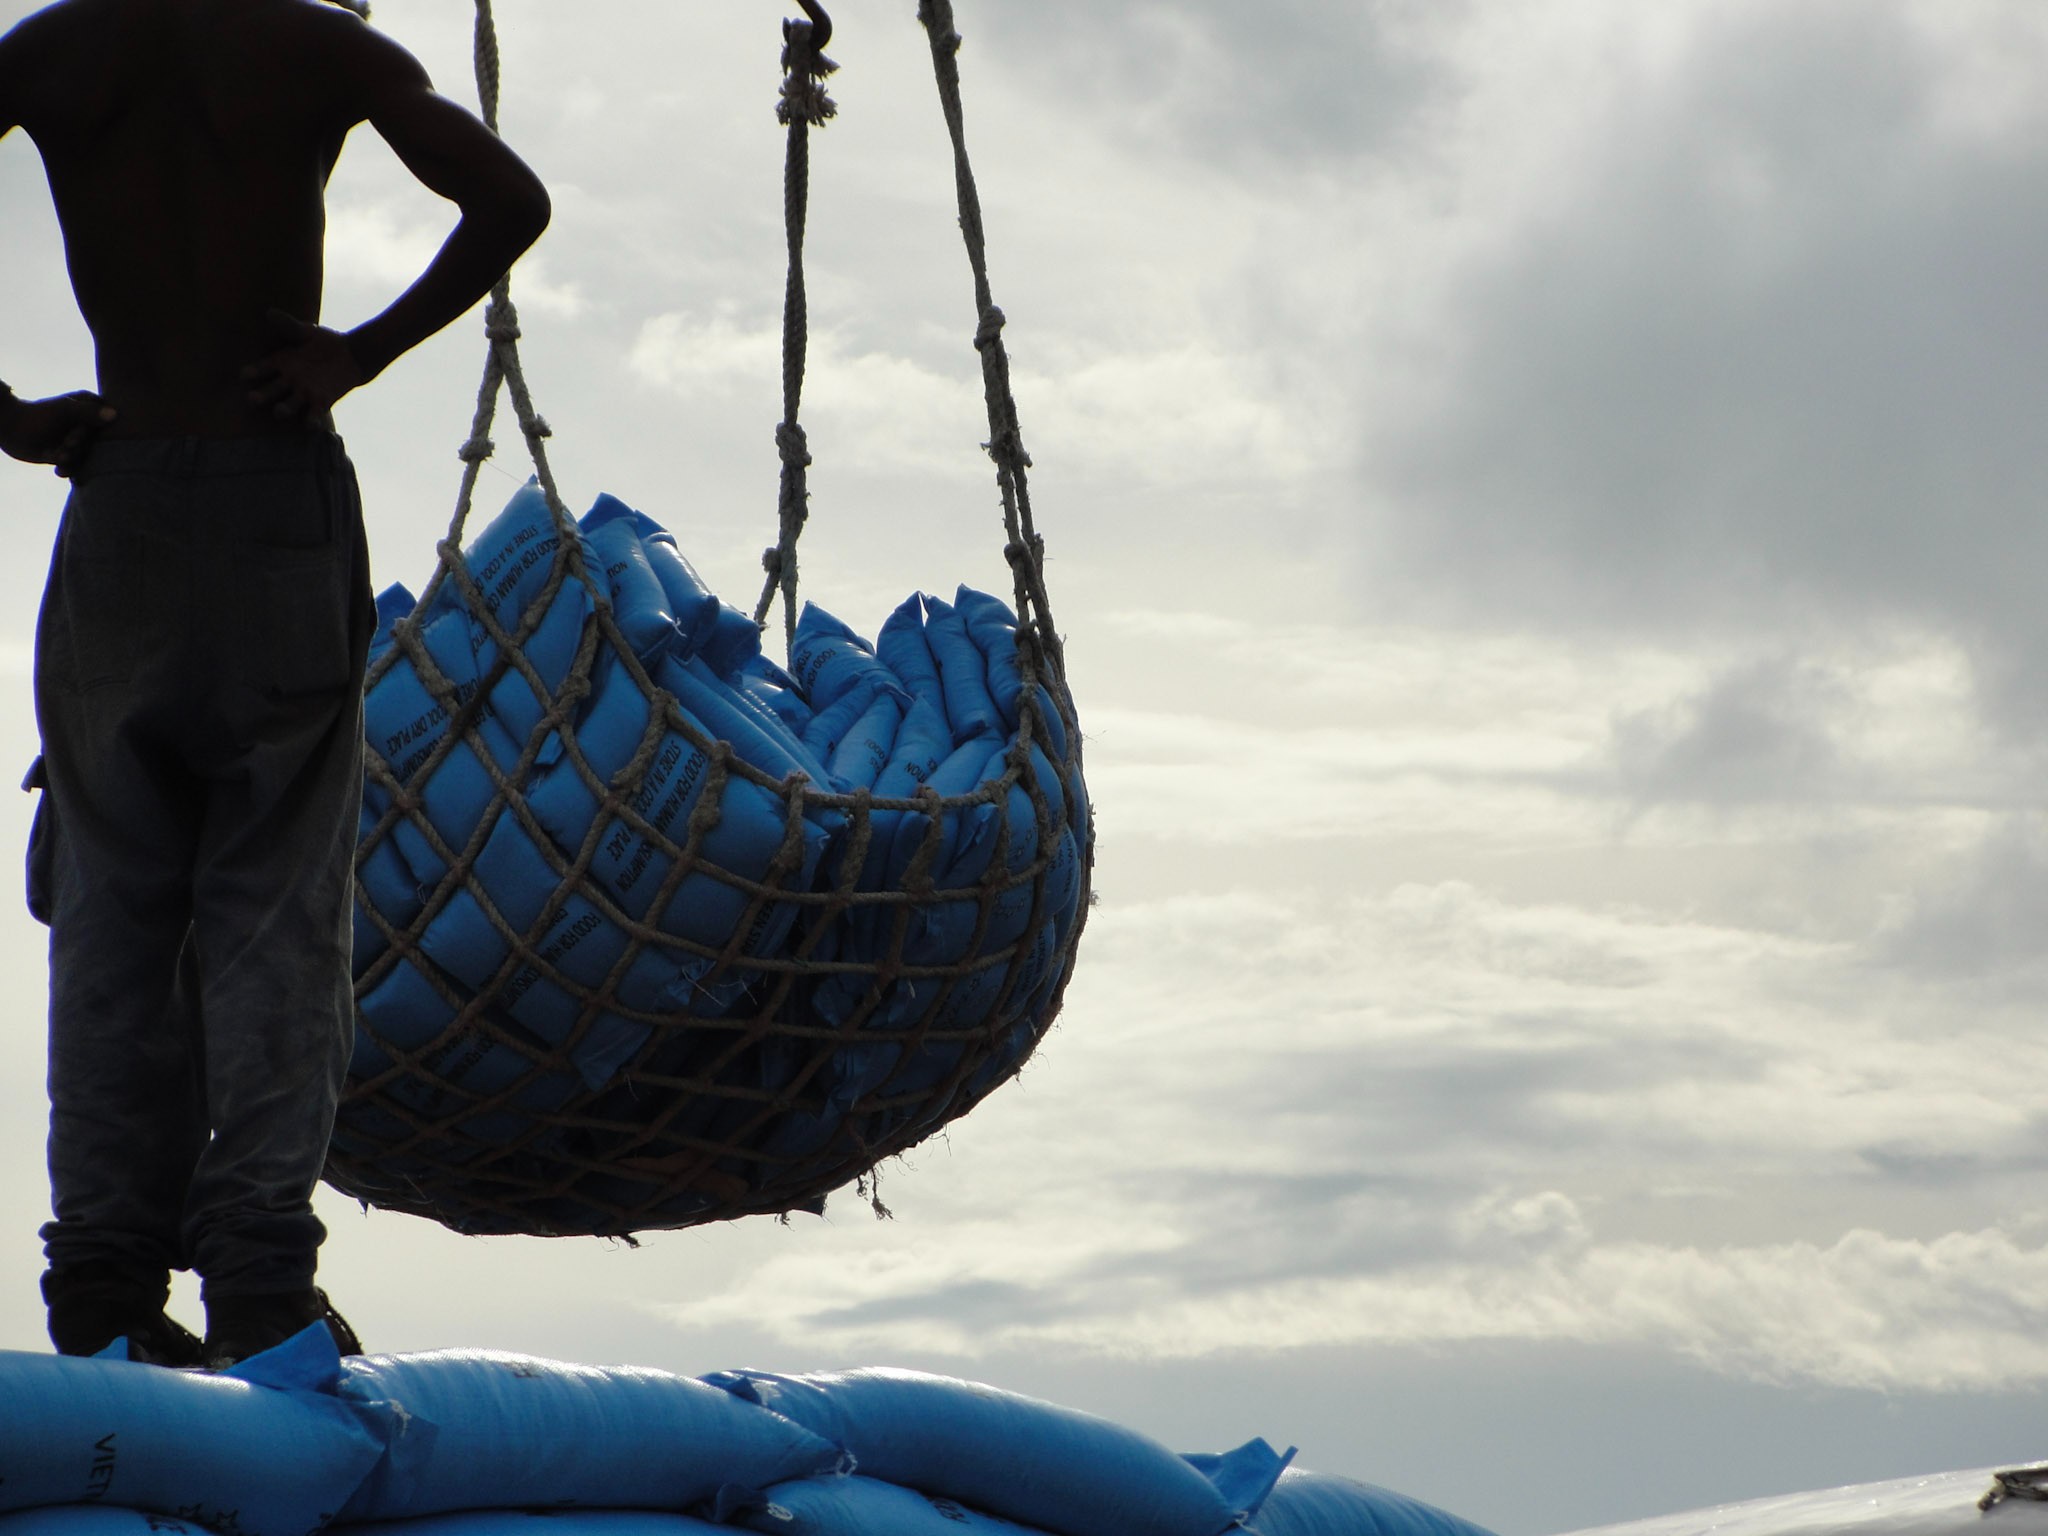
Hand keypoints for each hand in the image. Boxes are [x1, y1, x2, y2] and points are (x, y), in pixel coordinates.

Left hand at [0, 390, 116, 477]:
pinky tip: (56, 468)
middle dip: (81, 447)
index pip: (109, 425)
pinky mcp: (67, 455)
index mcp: (91, 409)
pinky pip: (76, 467)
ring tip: (57, 455)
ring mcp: (78, 441)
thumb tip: (114, 414)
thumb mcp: (64, 410)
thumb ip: (89, 412)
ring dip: (72, 459)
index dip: (97, 433)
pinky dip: (67, 469)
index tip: (79, 431)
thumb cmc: (37, 414)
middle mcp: (87, 425)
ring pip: (87, 458)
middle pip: (99, 445)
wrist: (10, 429)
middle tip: (65, 444)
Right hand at [242, 310, 366, 419]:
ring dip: (283, 409)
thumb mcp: (306, 332)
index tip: (245, 374)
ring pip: (289, 405)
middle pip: (271, 391)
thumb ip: (289, 326)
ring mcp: (304, 394)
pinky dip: (312, 420)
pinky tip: (311, 424)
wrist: (350, 355)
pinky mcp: (321, 402)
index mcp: (280, 363)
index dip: (253, 372)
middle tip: (252, 399)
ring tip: (278, 411)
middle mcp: (288, 381)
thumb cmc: (322, 342)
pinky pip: (314, 414)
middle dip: (262, 396)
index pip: (262, 369)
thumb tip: (270, 312)